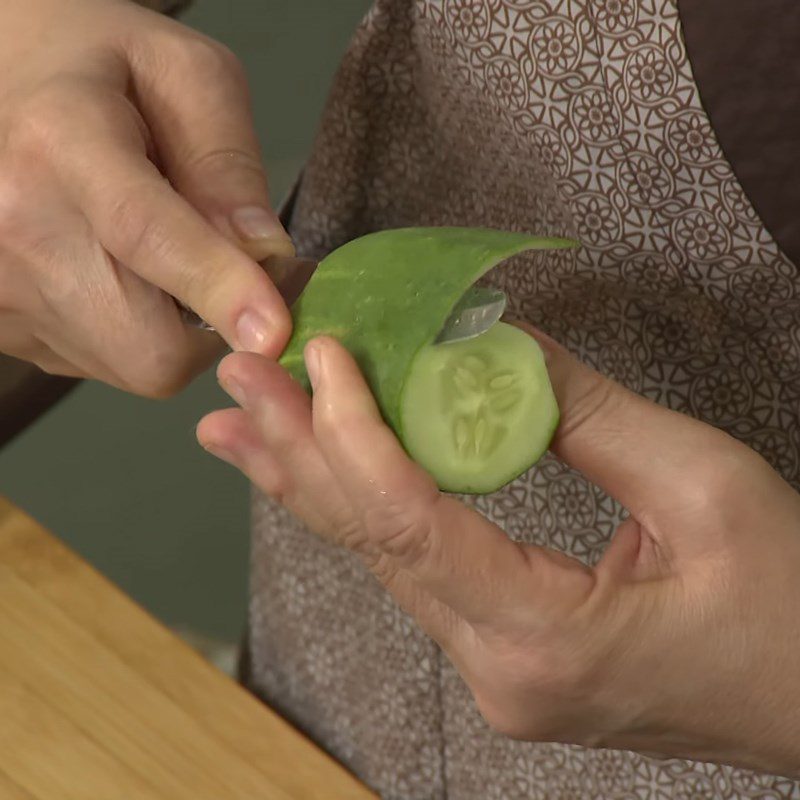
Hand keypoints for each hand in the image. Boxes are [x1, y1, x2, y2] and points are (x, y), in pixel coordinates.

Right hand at [0, 0, 292, 395]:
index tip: (275, 332)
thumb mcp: (188, 76)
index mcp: (60, 140)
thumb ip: (227, 163)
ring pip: (132, 364)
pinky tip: (124, 274)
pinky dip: (138, 332)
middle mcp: (14, 224)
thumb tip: (265, 254)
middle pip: (146, 344)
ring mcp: (1, 286)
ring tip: (164, 258)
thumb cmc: (104, 68)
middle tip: (231, 273)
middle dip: (211, 329)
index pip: (146, 235)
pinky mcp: (4, 323)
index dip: (218, 290)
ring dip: (177, 330)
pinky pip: (103, 363)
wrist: (7, 82)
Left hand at [198, 327, 799, 777]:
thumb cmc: (790, 601)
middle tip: (237, 382)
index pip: (411, 525)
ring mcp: (494, 668)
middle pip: (373, 543)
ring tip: (242, 424)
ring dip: (314, 478)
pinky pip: (414, 569)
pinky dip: (362, 507)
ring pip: (381, 558)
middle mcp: (497, 668)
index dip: (354, 430)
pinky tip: (314, 471)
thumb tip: (492, 344)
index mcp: (547, 641)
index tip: (321, 354)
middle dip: (300, 450)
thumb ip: (586, 410)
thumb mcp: (701, 486)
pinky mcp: (502, 651)